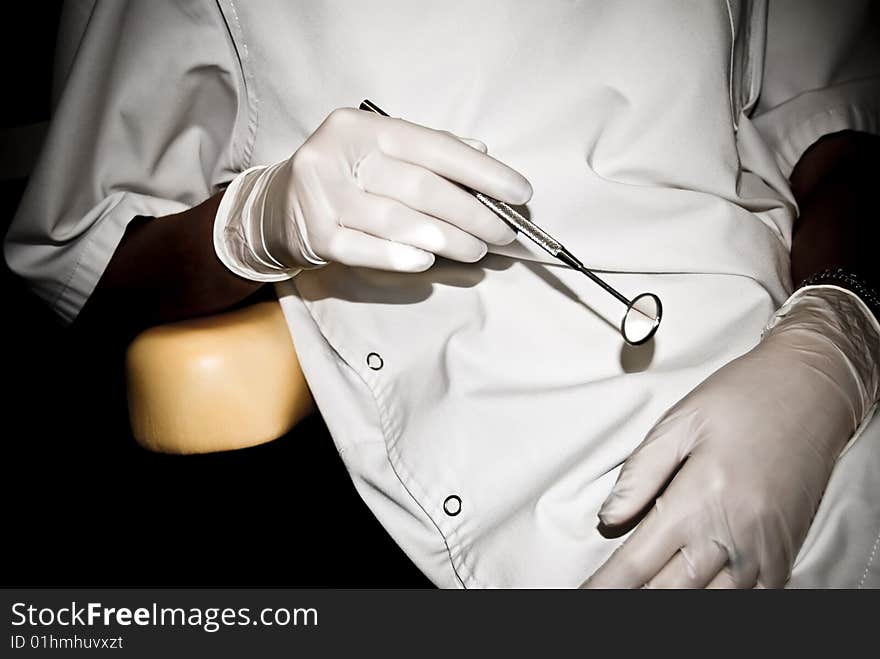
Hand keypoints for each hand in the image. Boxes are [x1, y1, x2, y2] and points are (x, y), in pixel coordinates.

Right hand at [214, 107, 530, 279]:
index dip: (482, 171)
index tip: (519, 193)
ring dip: (446, 238)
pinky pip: (365, 248)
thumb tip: (482, 153)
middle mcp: (338, 153)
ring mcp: (322, 195)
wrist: (274, 209)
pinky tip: (429, 261)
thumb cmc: (342, 180)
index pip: (434, 146)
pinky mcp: (314, 234)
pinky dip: (400, 256)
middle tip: (503, 232)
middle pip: (420, 186)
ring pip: (397, 219)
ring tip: (477, 250)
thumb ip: (428, 152)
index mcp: (363, 127)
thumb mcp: (378, 154)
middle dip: (471, 212)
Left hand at [582, 286, 879, 588]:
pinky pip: (756, 596)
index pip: (638, 562)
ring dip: (677, 599)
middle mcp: (733, 533)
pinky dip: (723, 599)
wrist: (811, 389)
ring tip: (653, 589)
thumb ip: (640, 474)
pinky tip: (703, 590)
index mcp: (697, 499)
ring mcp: (764, 548)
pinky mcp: (786, 550)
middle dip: (636, 598)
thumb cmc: (743, 398)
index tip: (587, 596)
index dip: (607, 586)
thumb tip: (609, 516)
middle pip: (671, 590)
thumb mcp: (679, 423)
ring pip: (712, 600)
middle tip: (610, 599)